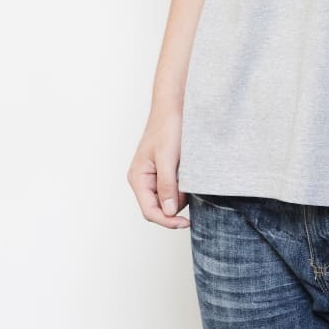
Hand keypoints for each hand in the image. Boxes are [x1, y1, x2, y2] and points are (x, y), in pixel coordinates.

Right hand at [126, 107, 189, 228]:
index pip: (149, 211)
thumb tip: (169, 212)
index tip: (185, 223)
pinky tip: (188, 175)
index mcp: (138, 178)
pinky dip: (182, 186)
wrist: (174, 105)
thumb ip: (167, 185)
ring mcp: (152, 175)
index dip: (167, 221)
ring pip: (166, 199)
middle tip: (191, 194)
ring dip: (180, 195)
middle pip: (157, 208)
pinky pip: (172, 187)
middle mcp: (142, 179)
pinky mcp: (163, 170)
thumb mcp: (168, 157)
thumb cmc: (167, 126)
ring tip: (189, 177)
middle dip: (175, 207)